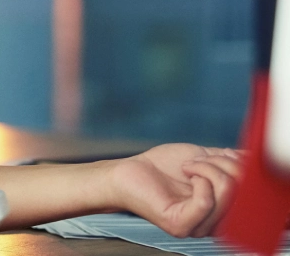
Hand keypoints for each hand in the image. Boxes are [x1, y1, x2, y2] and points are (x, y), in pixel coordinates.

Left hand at [109, 143, 242, 237]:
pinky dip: (200, 179)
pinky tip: (186, 173)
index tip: (223, 153)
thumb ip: (228, 161)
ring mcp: (198, 227)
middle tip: (198, 159)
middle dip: (224, 164)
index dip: (243, 167)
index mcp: (223, 210)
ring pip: (226, 193)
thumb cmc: (164, 166)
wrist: (130, 171)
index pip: (251, 193)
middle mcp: (214, 223)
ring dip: (208, 168)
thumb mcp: (204, 159)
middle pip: (241, 192)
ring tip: (189, 165)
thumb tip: (251, 158)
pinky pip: (205, 201)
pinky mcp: (181, 226)